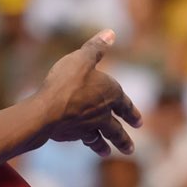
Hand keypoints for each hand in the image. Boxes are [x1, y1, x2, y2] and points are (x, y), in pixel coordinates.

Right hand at [32, 31, 138, 156]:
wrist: (47, 111)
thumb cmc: (66, 82)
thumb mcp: (82, 58)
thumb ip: (96, 48)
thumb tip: (111, 33)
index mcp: (110, 93)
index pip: (125, 104)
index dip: (132, 112)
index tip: (138, 123)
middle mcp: (103, 113)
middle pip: (116, 129)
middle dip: (123, 139)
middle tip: (130, 149)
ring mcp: (89, 126)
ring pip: (101, 138)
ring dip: (105, 146)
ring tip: (108, 154)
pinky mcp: (74, 135)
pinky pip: (84, 139)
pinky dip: (87, 142)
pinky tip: (86, 144)